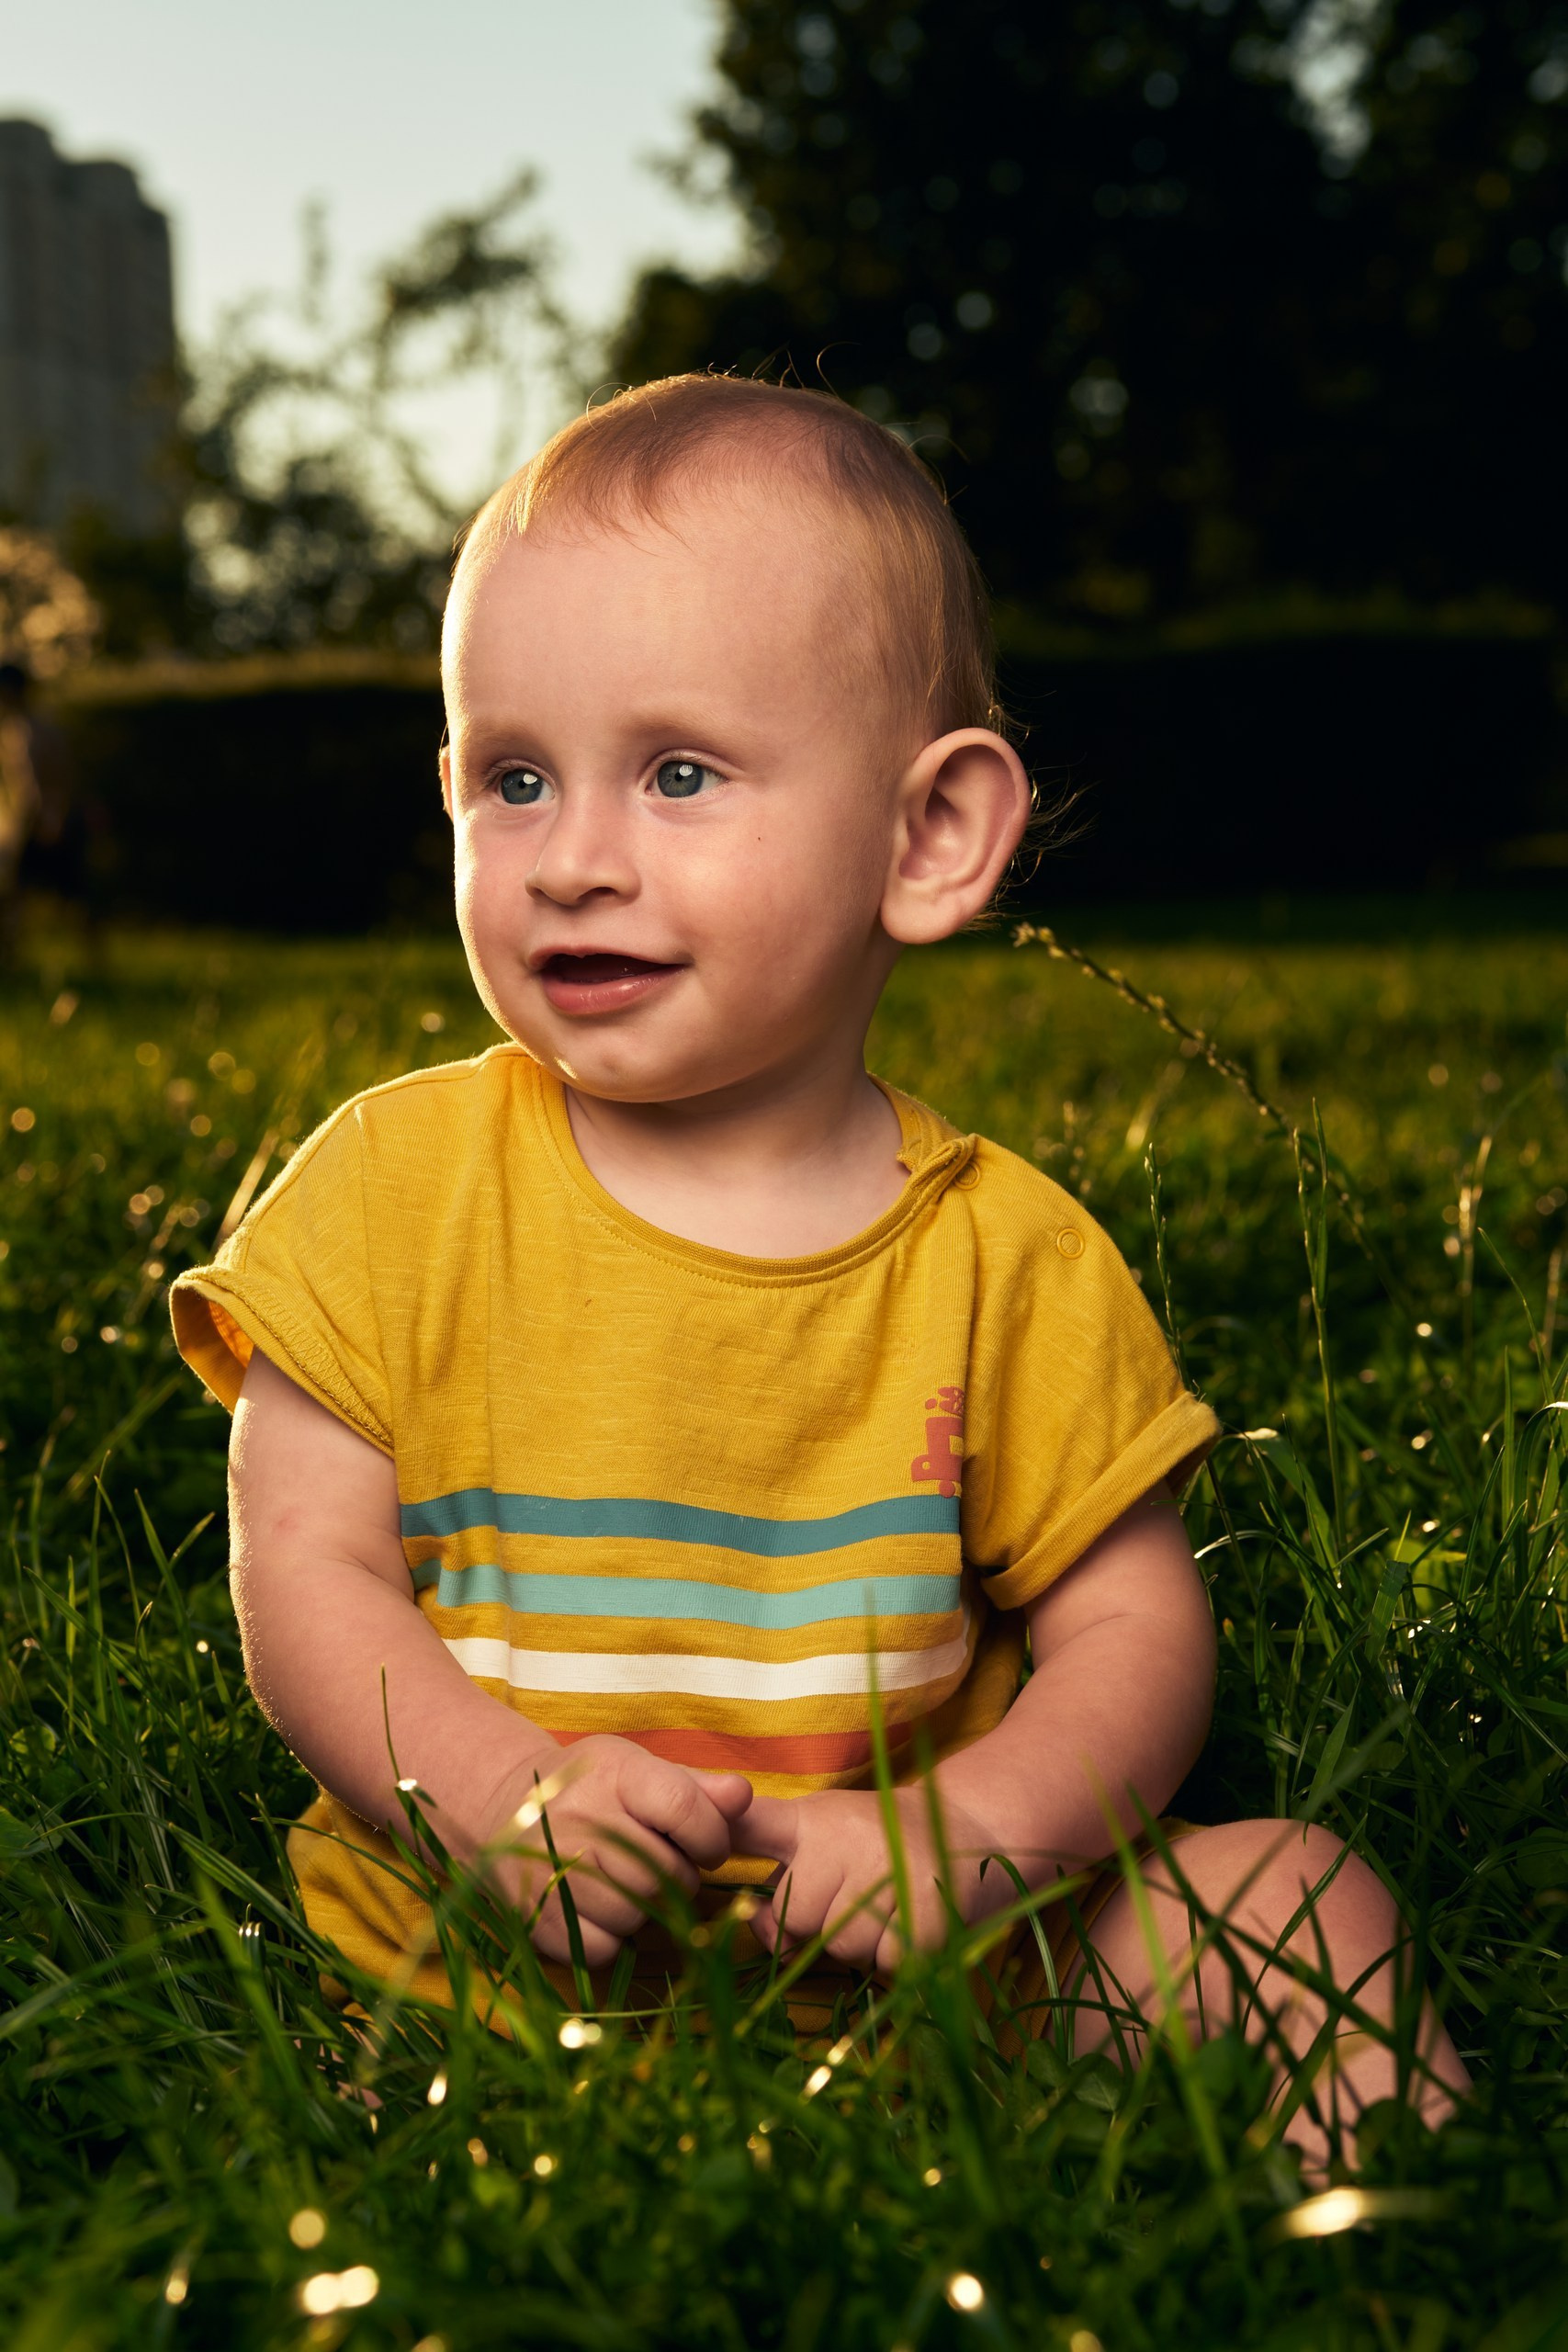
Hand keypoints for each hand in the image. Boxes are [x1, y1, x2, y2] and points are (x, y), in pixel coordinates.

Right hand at [470, 1738, 752, 1966]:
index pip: (682, 1807)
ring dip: (648, 1909)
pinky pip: (603, 1948)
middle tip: (663, 1865)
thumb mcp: (639, 1769)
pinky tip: (603, 1909)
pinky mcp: (536, 1916)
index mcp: (613, 1774)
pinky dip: (614, 1938)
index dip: (711, 1837)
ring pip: (635, 1914)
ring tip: (630, 1883)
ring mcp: (552, 1869)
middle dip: (679, 1877)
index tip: (709, 1847)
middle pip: (663, 1873)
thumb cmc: (591, 1788)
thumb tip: (743, 1795)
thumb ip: (696, 1788)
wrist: (504, 1809)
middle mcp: (578, 1818)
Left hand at [739, 1784, 1014, 1976]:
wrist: (973, 1831)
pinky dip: (897, 1962)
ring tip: (886, 1910)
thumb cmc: (879, 1842)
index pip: (749, 1827)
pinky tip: (911, 1926)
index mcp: (812, 1819)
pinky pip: (889, 1963)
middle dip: (818, 1930)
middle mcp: (846, 1836)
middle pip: (797, 1920)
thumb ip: (768, 1860)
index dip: (720, 1837)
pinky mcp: (930, 1904)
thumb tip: (751, 1919)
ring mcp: (891, 1866)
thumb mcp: (816, 1831)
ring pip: (844, 1947)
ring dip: (862, 1947)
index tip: (709, 1870)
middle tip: (854, 1900)